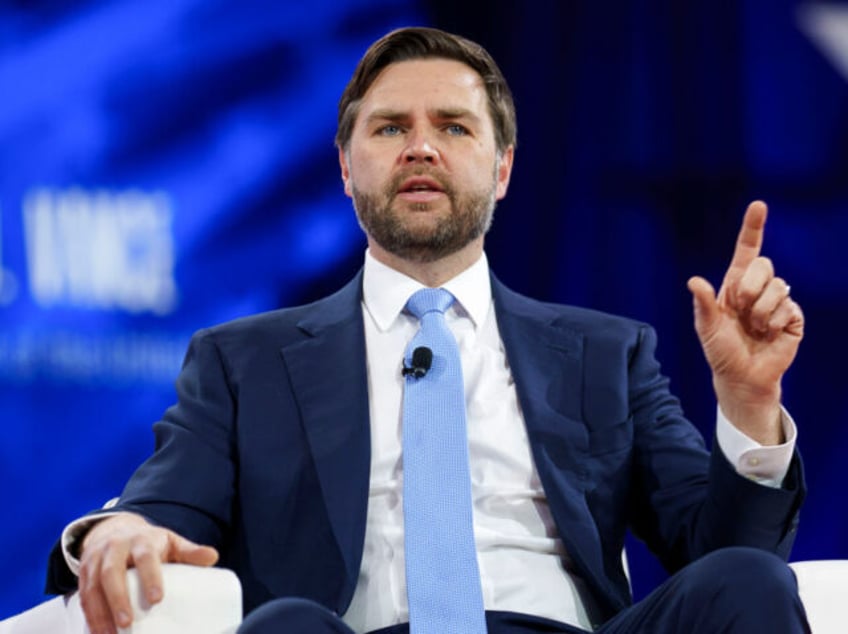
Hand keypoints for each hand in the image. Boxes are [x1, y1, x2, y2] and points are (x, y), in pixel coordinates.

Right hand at [78, 512, 218, 633]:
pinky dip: (88, 616)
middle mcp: (115, 548)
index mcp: (141, 540)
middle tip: (127, 622)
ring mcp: (95, 559)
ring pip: (92, 587)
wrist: (115, 529)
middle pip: (112, 572)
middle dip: (118, 598)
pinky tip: (97, 633)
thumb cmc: (149, 542)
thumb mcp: (170, 541)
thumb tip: (213, 557)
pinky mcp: (83, 572)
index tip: (157, 599)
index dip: (150, 576)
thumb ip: (190, 551)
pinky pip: (82, 595)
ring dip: (99, 613)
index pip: (145, 557)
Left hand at [687, 201, 803, 443]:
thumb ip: (702, 303)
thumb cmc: (721, 350)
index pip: (747, 250)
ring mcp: (778, 301)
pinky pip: (789, 307)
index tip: (759, 205)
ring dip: (761, 311)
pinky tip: (769, 334)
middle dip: (749, 287)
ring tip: (754, 328)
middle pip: (764, 265)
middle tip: (740, 309)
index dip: (753, 227)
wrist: (742, 376)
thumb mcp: (706, 327)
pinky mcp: (793, 317)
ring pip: (778, 287)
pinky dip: (774, 322)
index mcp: (735, 284)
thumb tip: (693, 281)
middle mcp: (758, 288)